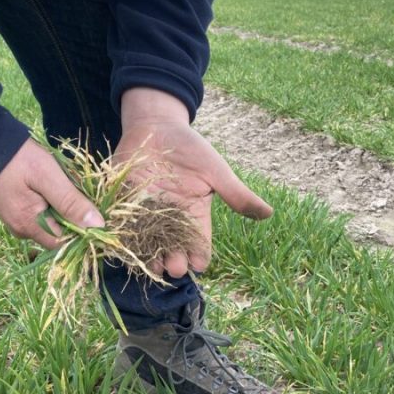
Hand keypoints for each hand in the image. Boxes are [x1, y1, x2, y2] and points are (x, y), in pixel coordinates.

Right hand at [0, 139, 104, 248]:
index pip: (65, 244)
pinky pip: (42, 217)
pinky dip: (53, 206)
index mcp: (30, 226)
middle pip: (59, 236)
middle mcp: (22, 231)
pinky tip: (55, 188)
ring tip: (66, 187)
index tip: (95, 213)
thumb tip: (98, 225)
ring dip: (64, 211)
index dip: (83, 233)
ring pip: (51, 225)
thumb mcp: (49, 177)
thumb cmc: (20, 160)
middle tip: (80, 193)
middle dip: (74, 219)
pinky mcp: (17, 213)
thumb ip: (71, 202)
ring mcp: (18, 222)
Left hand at [116, 88, 272, 278]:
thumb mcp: (216, 171)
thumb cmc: (191, 147)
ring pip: (149, 242)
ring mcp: (146, 212)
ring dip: (150, 255)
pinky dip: (123, 236)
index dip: (200, 255)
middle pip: (174, 247)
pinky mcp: (124, 202)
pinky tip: (124, 248)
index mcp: (194, 213)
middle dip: (175, 259)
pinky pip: (123, 224)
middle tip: (174, 268)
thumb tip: (269, 213)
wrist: (156, 125)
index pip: (199, 241)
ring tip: (153, 266)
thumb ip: (237, 194)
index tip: (199, 265)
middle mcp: (170, 218)